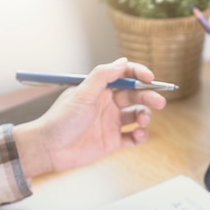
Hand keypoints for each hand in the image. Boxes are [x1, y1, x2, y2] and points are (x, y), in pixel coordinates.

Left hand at [14, 58, 166, 177]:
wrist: (49, 148)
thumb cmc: (61, 119)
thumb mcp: (82, 93)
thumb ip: (103, 75)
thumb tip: (123, 62)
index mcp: (100, 89)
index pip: (125, 76)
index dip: (139, 75)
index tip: (150, 79)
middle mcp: (107, 104)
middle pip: (136, 96)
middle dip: (149, 97)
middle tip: (160, 102)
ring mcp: (111, 123)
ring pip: (137, 116)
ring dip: (145, 116)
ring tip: (142, 121)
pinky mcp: (112, 142)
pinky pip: (133, 137)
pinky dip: (140, 136)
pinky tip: (138, 135)